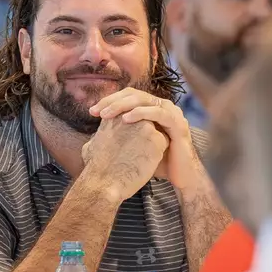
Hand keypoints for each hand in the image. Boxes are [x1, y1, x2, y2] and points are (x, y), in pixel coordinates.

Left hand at [89, 88, 206, 193]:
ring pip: (144, 100)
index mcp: (151, 108)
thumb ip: (120, 136)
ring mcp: (171, 113)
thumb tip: (94, 136)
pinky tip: (126, 119)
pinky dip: (141, 113)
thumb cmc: (156, 161)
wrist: (180, 177)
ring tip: (106, 114)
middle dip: (112, 101)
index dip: (108, 101)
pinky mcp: (178, 124)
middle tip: (96, 111)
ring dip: (122, 105)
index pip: (127, 96)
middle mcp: (161, 106)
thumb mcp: (135, 145)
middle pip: (133, 94)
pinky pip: (158, 113)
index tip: (91, 112)